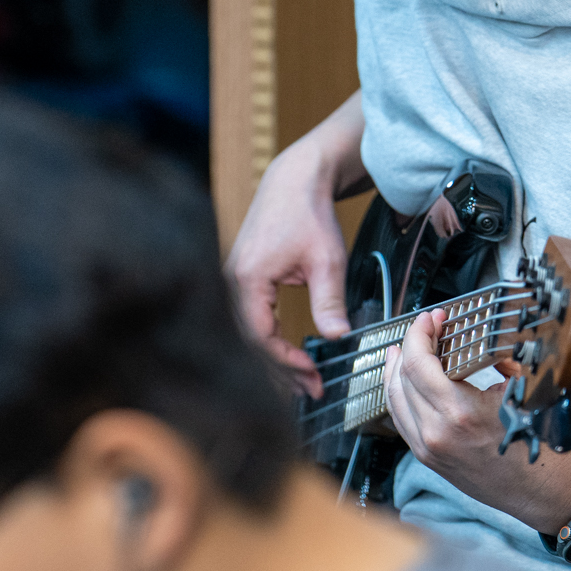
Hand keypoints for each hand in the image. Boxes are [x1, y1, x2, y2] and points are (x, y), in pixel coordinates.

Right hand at [225, 100, 364, 395]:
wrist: (294, 180)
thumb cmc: (308, 213)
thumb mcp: (327, 259)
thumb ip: (330, 300)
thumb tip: (338, 338)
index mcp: (248, 279)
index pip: (259, 336)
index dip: (284, 361)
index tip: (312, 373)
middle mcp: (231, 281)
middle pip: (248, 341)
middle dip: (279, 369)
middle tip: (310, 389)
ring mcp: (232, 280)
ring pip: (248, 333)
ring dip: (274, 358)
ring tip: (303, 379)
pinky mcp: (239, 279)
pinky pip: (249, 319)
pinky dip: (269, 340)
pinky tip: (289, 355)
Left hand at [385, 309, 570, 546]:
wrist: (542, 490)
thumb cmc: (537, 446)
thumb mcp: (520, 393)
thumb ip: (497, 364)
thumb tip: (483, 343)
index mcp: (459, 413)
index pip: (419, 364)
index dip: (420, 334)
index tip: (431, 318)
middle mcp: (437, 433)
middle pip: (403, 378)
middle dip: (410, 345)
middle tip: (424, 329)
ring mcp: (428, 449)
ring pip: (395, 400)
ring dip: (396, 370)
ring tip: (401, 351)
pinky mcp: (428, 459)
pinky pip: (402, 421)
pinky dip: (399, 397)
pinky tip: (404, 383)